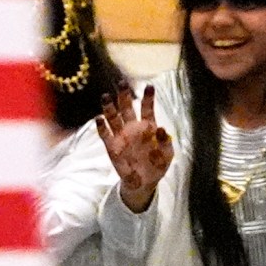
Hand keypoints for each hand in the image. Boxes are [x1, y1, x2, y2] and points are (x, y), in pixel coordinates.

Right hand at [96, 84, 172, 213]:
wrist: (145, 182)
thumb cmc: (157, 165)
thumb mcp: (167, 154)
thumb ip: (165, 142)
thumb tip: (161, 129)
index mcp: (148, 127)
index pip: (147, 108)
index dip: (148, 97)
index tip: (149, 86)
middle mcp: (133, 128)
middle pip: (127, 108)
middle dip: (124, 95)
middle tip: (122, 83)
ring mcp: (121, 136)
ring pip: (113, 117)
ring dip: (109, 107)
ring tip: (106, 96)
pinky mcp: (112, 146)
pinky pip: (104, 134)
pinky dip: (101, 126)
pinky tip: (99, 118)